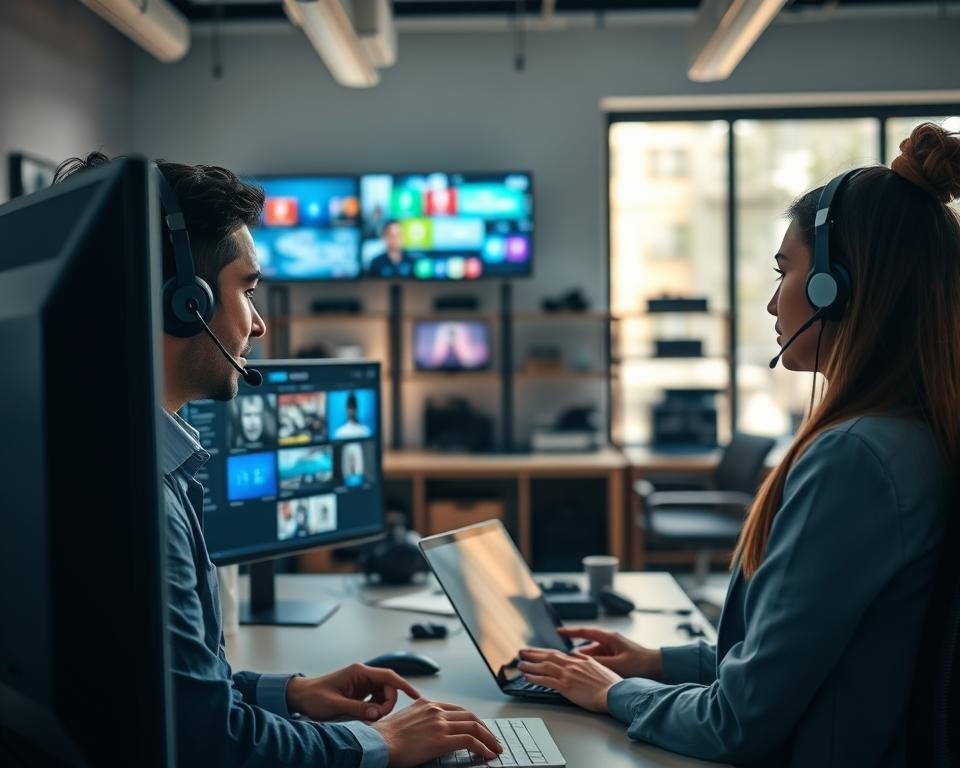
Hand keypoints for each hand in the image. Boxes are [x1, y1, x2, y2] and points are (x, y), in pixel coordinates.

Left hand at [286, 663, 419, 721]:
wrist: (300, 696)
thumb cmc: (314, 697)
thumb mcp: (335, 705)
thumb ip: (357, 709)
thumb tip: (378, 714)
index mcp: (359, 672)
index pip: (389, 676)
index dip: (404, 686)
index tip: (416, 696)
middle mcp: (363, 675)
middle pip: (388, 687)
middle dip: (388, 703)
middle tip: (378, 717)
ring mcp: (362, 683)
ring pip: (383, 694)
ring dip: (382, 706)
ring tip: (371, 718)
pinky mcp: (359, 692)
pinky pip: (375, 699)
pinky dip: (376, 708)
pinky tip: (368, 715)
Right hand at [372, 698, 502, 767]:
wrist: (376, 742)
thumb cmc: (384, 736)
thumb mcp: (404, 720)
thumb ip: (420, 721)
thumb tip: (427, 733)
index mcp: (427, 704)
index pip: (458, 709)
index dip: (472, 720)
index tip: (479, 729)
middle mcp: (436, 710)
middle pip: (470, 715)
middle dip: (485, 728)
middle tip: (493, 739)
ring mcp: (439, 723)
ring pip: (474, 726)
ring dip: (489, 739)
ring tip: (495, 748)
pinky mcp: (441, 739)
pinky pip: (470, 740)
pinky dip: (483, 747)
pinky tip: (487, 754)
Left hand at [517, 648, 621, 712]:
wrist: (615, 692)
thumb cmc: (610, 684)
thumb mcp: (599, 666)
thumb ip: (586, 661)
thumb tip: (578, 657)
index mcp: (580, 660)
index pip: (558, 653)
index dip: (545, 652)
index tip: (537, 651)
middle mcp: (572, 664)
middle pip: (548, 656)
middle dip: (533, 653)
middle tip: (522, 651)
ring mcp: (568, 674)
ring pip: (544, 666)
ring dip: (530, 664)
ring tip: (520, 663)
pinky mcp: (566, 686)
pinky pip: (546, 680)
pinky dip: (535, 677)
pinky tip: (527, 676)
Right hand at [558, 627, 662, 680]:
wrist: (660, 668)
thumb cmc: (641, 664)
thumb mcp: (617, 664)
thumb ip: (598, 663)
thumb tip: (581, 663)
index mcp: (610, 638)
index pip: (586, 632)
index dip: (571, 632)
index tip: (558, 631)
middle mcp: (610, 642)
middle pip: (588, 647)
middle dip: (576, 655)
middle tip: (563, 661)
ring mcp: (614, 651)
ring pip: (594, 656)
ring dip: (586, 663)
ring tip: (575, 671)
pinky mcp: (618, 660)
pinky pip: (601, 662)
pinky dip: (594, 667)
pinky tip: (589, 676)